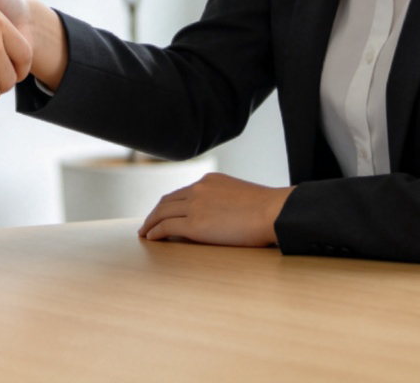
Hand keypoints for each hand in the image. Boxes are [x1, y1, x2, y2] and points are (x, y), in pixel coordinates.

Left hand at [138, 172, 294, 247]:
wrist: (274, 212)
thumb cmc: (268, 210)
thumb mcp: (241, 196)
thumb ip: (226, 201)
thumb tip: (224, 215)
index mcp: (209, 181)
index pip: (182, 192)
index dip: (170, 204)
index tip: (163, 212)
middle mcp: (198, 189)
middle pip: (167, 200)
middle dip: (155, 212)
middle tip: (149, 223)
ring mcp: (195, 206)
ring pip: (162, 212)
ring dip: (151, 223)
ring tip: (145, 233)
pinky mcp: (195, 224)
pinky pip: (167, 227)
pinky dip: (156, 232)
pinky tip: (151, 238)